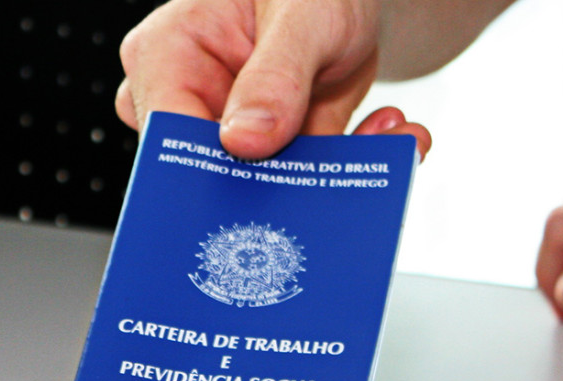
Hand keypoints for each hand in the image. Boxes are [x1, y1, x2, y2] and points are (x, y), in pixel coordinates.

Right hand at [116, 0, 381, 158]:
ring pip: (278, 182)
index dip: (212, 172)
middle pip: (220, 173)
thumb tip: (243, 142)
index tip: (270, 182)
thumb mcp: (301, 16)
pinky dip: (360, 159)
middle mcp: (197, 99)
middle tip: (342, 167)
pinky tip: (393, 130)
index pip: (170, 136)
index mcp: (168, 56)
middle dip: (289, 180)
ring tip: (390, 134)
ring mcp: (241, 128)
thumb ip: (274, 77)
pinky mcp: (285, 146)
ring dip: (338, 170)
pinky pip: (316, 174)